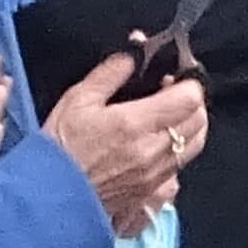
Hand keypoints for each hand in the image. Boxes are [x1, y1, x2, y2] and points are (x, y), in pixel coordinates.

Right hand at [45, 46, 201, 228]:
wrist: (48, 200)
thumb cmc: (59, 148)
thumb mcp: (78, 99)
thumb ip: (112, 71)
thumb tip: (137, 47)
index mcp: (136, 124)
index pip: (190, 98)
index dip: (189, 82)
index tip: (174, 75)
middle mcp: (153, 152)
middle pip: (199, 122)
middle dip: (192, 102)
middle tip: (171, 93)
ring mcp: (156, 176)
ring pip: (194, 147)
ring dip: (189, 127)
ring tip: (167, 118)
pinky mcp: (151, 195)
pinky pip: (179, 171)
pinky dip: (177, 155)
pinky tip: (157, 149)